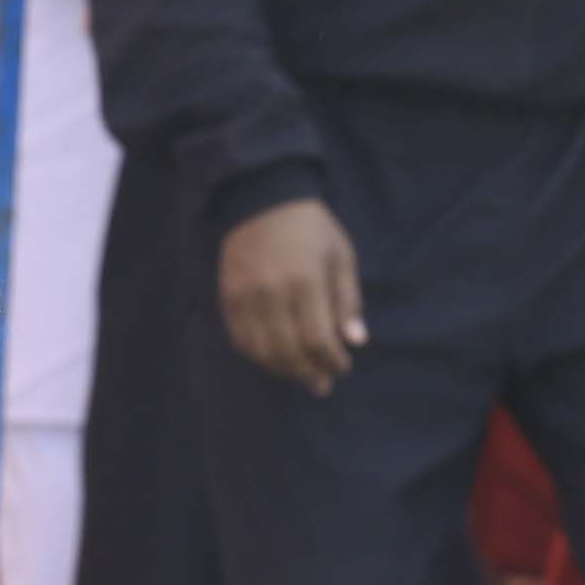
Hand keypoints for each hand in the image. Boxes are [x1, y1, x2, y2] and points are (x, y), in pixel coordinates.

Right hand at [216, 195, 365, 395]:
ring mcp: (246, 298)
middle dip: (309, 373)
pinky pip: (241, 340)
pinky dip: (258, 357)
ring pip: (262, 351)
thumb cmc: (311, 228)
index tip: (342, 367)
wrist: (262, 199)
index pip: (317, 338)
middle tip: (322, 385)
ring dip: (283, 370)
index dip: (332, 360)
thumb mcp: (341, 255)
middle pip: (288, 351)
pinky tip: (274, 359)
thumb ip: (348, 299)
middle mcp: (272, 293)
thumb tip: (355, 341)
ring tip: (300, 375)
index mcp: (305, 281)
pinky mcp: (228, 298)